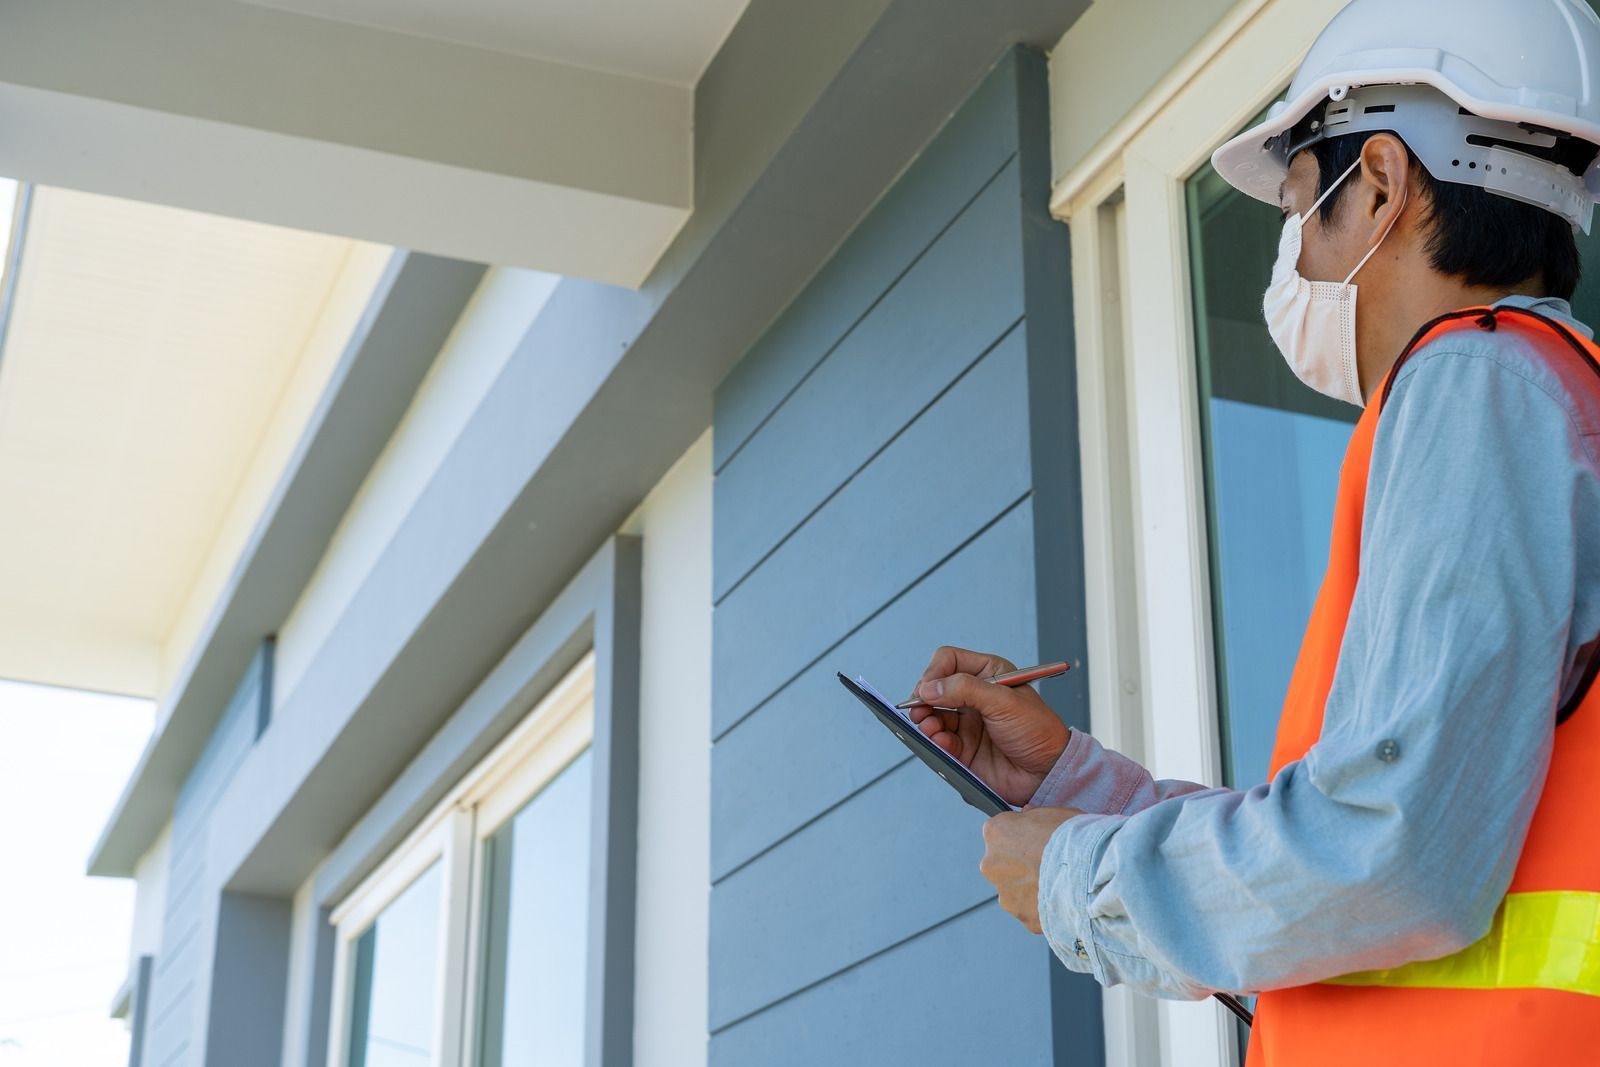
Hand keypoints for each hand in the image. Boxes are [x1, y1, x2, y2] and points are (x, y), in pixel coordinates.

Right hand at [905, 645, 1070, 805]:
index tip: (928, 688)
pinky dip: (935, 740)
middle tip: (918, 708)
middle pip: (935, 688)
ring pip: (932, 715)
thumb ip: (965, 689)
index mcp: (988, 674)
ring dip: (925, 720)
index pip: (949, 661)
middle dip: (923, 698)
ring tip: (928, 727)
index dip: (935, 672)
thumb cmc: (1039, 731)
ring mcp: (968, 723)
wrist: (1048, 773)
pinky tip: (941, 742)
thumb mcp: (1004, 701)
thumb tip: (929, 687)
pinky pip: (939, 740)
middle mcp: (975, 696)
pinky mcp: (963, 748)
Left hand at [979, 805, 1080, 932]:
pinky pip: (1031, 911)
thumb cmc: (1075, 837)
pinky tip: (1063, 900)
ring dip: (1031, 889)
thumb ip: (1032, 817)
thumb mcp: (1053, 813)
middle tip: (1048, 864)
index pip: (1000, 832)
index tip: (1037, 840)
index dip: (1021, 836)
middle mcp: (992, 864)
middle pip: (1003, 864)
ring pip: (1015, 891)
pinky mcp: (1022, 917)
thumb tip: (1027, 816)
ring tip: (1059, 884)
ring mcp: (1006, 894)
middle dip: (1021, 866)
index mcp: (996, 832)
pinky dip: (1043, 908)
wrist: (1092, 874)